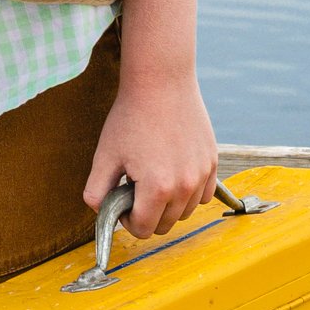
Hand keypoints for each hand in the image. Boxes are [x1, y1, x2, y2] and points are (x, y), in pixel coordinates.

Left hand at [83, 69, 218, 236]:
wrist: (161, 80)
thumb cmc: (131, 116)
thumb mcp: (105, 154)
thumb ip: (96, 191)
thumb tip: (99, 212)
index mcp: (157, 188)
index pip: (143, 229)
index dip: (128, 220)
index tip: (123, 201)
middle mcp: (184, 186)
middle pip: (165, 225)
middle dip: (147, 213)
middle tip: (135, 186)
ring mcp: (202, 174)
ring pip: (185, 212)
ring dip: (168, 205)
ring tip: (153, 176)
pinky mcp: (212, 161)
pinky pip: (203, 195)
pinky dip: (189, 192)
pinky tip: (173, 172)